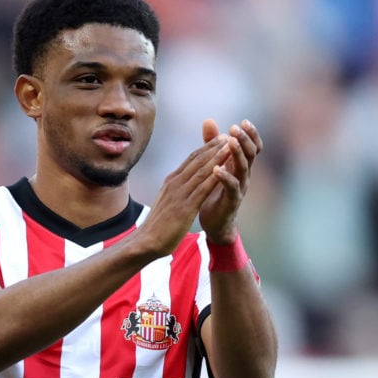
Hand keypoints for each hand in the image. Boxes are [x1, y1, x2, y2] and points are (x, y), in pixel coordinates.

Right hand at [134, 135, 231, 256]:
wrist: (147, 241)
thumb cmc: (157, 225)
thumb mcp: (167, 202)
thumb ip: (175, 191)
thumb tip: (180, 185)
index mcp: (171, 182)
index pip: (190, 160)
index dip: (205, 149)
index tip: (218, 140)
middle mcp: (175, 183)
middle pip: (197, 160)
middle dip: (213, 147)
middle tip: (228, 136)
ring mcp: (180, 194)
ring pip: (202, 171)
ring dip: (217, 157)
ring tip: (230, 146)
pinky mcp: (186, 206)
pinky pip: (203, 188)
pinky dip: (215, 176)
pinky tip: (225, 169)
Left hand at [198, 118, 261, 243]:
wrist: (214, 221)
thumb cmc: (214, 190)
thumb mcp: (214, 163)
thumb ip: (212, 143)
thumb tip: (208, 120)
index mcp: (240, 164)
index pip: (252, 146)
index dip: (251, 134)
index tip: (243, 121)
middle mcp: (244, 174)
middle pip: (251, 153)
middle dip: (244, 139)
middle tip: (235, 127)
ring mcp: (240, 187)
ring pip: (244, 168)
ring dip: (237, 154)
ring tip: (230, 142)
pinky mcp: (232, 200)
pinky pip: (232, 187)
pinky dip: (225, 177)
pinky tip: (216, 169)